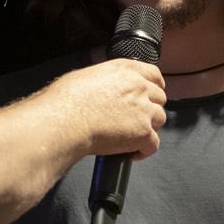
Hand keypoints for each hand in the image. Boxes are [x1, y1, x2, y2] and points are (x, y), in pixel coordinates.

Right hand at [49, 59, 165, 158]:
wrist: (64, 121)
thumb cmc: (65, 101)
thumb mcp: (85, 77)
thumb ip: (105, 81)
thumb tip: (103, 90)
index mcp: (125, 70)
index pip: (154, 75)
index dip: (154, 86)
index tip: (150, 95)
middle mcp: (138, 87)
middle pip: (159, 98)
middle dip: (149, 109)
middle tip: (135, 119)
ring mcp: (143, 110)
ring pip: (159, 120)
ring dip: (148, 128)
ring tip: (130, 136)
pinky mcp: (143, 132)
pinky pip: (153, 144)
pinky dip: (144, 150)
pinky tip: (131, 153)